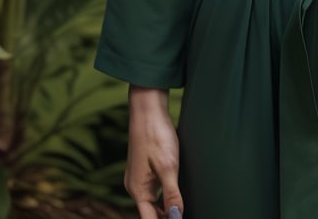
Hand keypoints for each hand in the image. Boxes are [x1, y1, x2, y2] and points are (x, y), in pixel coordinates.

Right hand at [125, 86, 183, 218]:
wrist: (148, 110)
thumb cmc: (156, 136)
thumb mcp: (168, 167)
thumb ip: (172, 194)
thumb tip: (176, 217)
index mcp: (138, 190)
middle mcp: (135, 186)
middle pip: (150, 212)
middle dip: (165, 217)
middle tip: (182, 215)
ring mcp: (138, 176)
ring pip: (151, 200)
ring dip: (164, 207)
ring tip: (180, 210)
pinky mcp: (143, 167)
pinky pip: (152, 188)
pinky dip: (162, 195)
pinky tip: (173, 192)